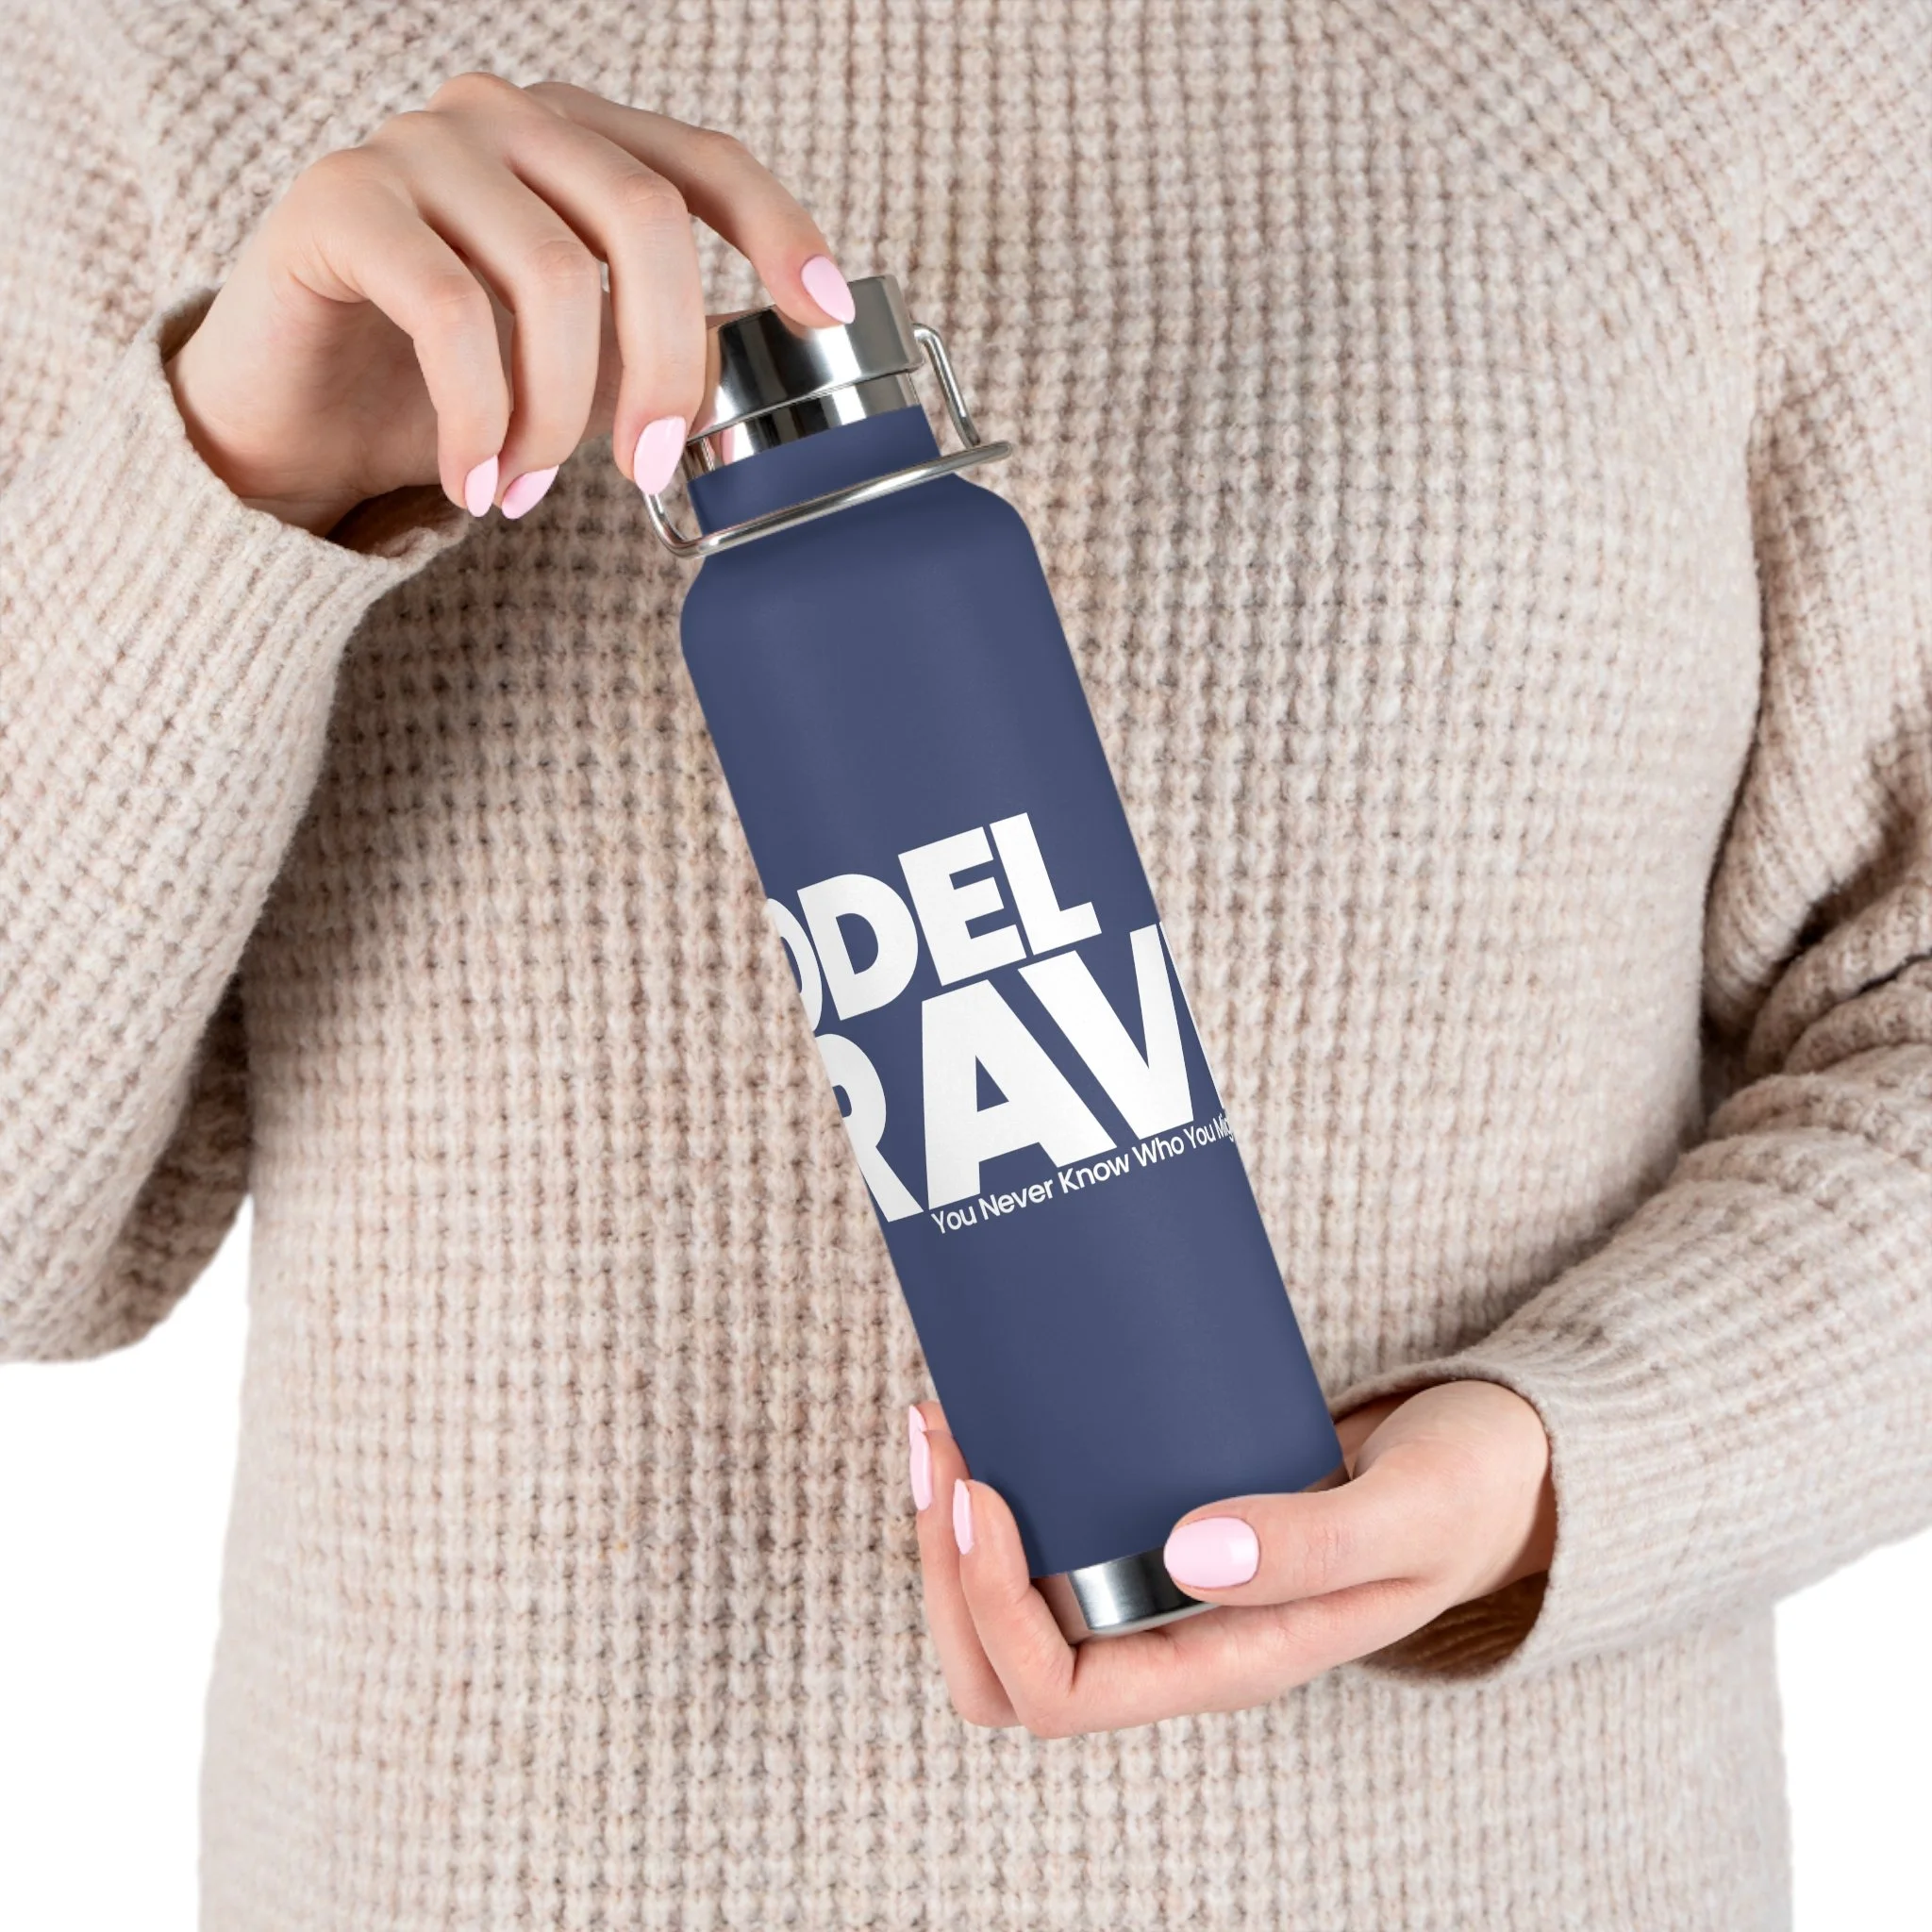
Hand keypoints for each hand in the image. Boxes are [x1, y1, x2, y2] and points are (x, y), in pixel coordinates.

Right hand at [165, 72, 854, 533]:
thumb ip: (653, 346)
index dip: (777, 230)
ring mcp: (418, 144)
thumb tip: (754, 367)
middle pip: (643, 218)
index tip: (824, 314)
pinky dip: (481, 418)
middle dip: (664, 363)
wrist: (289, 419)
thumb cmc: (442, 387)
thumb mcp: (576, 369)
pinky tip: (476, 482)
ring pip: (551, 276)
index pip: (702, 162)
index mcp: (574, 142)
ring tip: (528, 494)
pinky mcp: (339, 198)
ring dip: (554, 416)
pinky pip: (451, 312)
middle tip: (649, 468)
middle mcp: (503, 117)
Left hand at [906, 1379, 1556, 1736]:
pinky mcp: (1159, 1528)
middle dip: (945, 1571)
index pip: (1065, 1693)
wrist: (1492, 1466)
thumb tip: (1186, 1554)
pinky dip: (1002, 1487)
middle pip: (1008, 1671)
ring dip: (953, 1531)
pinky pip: (1050, 1541)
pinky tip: (994, 1411)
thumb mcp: (1413, 1513)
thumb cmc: (1465, 1497)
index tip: (986, 1491)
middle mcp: (1180, 1640)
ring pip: (1009, 1610)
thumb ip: (1316, 1544)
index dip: (994, 1608)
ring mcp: (1165, 1589)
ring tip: (943, 1421)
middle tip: (942, 1444)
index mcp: (1231, 1662)